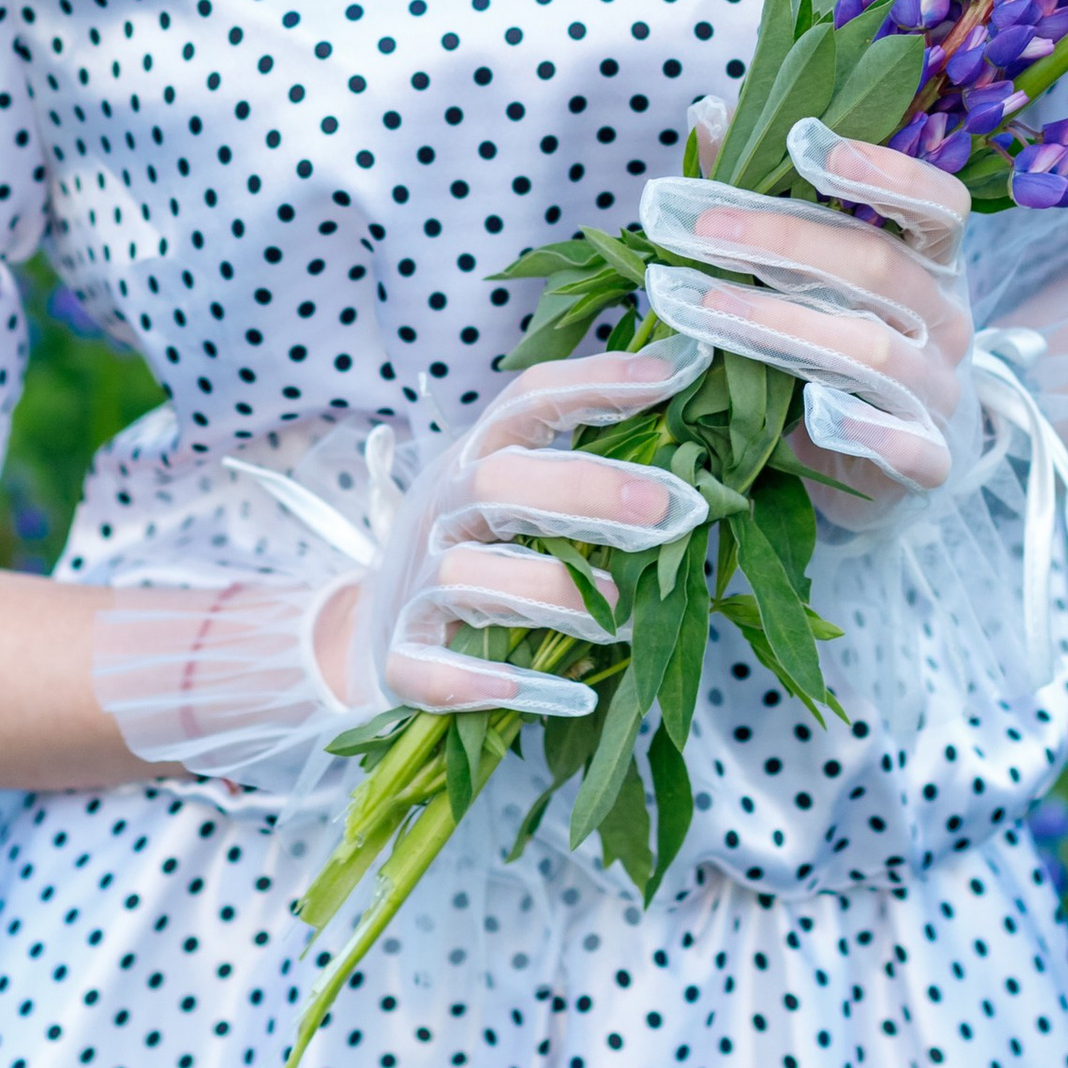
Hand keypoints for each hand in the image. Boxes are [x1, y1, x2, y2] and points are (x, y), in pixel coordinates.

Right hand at [343, 348, 709, 719]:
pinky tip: (559, 695)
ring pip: (467, 576)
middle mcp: (441, 512)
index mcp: (475, 458)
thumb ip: (582, 473)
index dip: (598, 381)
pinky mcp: (401, 658)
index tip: (679, 371)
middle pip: (499, 484)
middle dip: (586, 491)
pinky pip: (431, 671)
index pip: (528, 401)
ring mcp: (414, 585)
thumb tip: (700, 449)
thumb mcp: (510, 494)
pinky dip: (487, 682)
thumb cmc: (472, 550)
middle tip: (670, 510)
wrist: (367, 629)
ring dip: (554, 592)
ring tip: (628, 613)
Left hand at [637, 120, 974, 525]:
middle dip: (782, 241)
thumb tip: (712, 115)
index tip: (805, 142)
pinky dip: (862, 429)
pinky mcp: (927, 460)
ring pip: (871, 349)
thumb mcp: (809, 273)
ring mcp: (940, 392)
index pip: (938, 204)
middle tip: (697, 229)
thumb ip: (765, 194)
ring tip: (699, 307)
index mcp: (931, 264)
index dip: (884, 171)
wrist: (880, 464)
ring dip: (779, 324)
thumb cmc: (837, 344)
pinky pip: (907, 446)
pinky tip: (811, 415)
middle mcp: (947, 320)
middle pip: (878, 267)